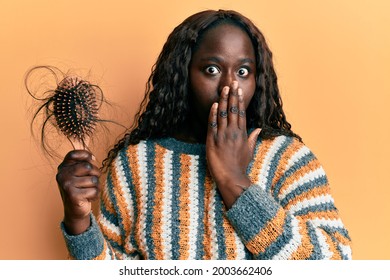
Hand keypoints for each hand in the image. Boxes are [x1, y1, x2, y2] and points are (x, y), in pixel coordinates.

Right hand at [56, 150, 100, 233]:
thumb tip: (92, 157)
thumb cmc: (81, 188)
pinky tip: (88, 198)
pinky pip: (94, 191)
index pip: (75, 154)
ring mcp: (66, 185)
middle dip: (96, 174)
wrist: (75, 210)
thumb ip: (85, 162)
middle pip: (88, 167)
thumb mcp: (81, 173)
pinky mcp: (72, 195)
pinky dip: (95, 195)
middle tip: (92, 182)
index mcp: (64, 167)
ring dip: (96, 187)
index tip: (91, 160)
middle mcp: (62, 174)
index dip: (86, 156)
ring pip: (93, 180)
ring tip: (89, 191)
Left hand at [206, 81, 260, 207]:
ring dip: (223, 100)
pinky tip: (214, 104)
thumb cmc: (239, 165)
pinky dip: (213, 114)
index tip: (238, 90)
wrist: (230, 177)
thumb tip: (259, 129)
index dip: (239, 100)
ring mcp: (222, 136)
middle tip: (232, 83)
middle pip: (233, 110)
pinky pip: (212, 124)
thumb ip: (252, 138)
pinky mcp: (212, 141)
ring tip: (223, 89)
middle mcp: (233, 132)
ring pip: (223, 114)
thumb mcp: (249, 151)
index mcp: (242, 133)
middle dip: (232, 95)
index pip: (241, 112)